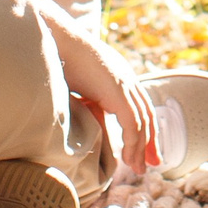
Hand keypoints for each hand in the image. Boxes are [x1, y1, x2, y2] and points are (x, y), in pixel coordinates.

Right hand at [47, 20, 158, 167]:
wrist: (55, 40)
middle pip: (147, 115)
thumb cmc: (58, 58)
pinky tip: (128, 159)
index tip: (143, 148)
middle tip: (151, 163)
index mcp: (119, 76)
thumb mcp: (77, 84)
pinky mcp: (118, 92)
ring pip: (142, 123)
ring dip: (141, 148)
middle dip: (150, 142)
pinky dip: (133, 143)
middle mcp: (127, 79)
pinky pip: (132, 124)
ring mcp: (124, 84)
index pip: (139, 106)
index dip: (143, 128)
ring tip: (137, 168)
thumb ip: (86, 99)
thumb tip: (80, 116)